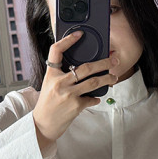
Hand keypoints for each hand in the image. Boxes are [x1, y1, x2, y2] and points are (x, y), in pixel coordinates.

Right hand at [33, 30, 118, 146]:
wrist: (43, 124)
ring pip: (94, 82)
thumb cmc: (47, 104)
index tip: (79, 34)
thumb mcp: (50, 85)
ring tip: (114, 77)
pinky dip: (95, 98)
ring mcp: (69, 94)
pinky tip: (96, 98)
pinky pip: (91, 98)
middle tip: (114, 60)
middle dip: (104, 63)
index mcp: (51, 74)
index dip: (68, 40)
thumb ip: (62, 76)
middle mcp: (60, 82)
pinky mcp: (76, 106)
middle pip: (86, 67)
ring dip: (107, 78)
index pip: (56, 51)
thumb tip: (82, 69)